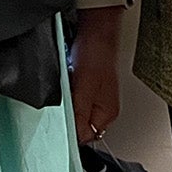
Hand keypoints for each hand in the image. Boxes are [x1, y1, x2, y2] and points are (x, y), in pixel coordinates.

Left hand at [70, 9, 123, 143]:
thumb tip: (75, 138)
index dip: (72, 128)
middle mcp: (104, 108)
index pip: (85, 135)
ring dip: (69, 102)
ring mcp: (97, 97)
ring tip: (69, 86)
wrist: (96, 33)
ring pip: (76, 110)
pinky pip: (76, 97)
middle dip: (69, 114)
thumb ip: (80, 115)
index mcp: (107, 114)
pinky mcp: (89, 87)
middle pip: (80, 123)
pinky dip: (70, 92)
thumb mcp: (84, 91)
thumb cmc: (95, 57)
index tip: (63, 116)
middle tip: (67, 98)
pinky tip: (69, 81)